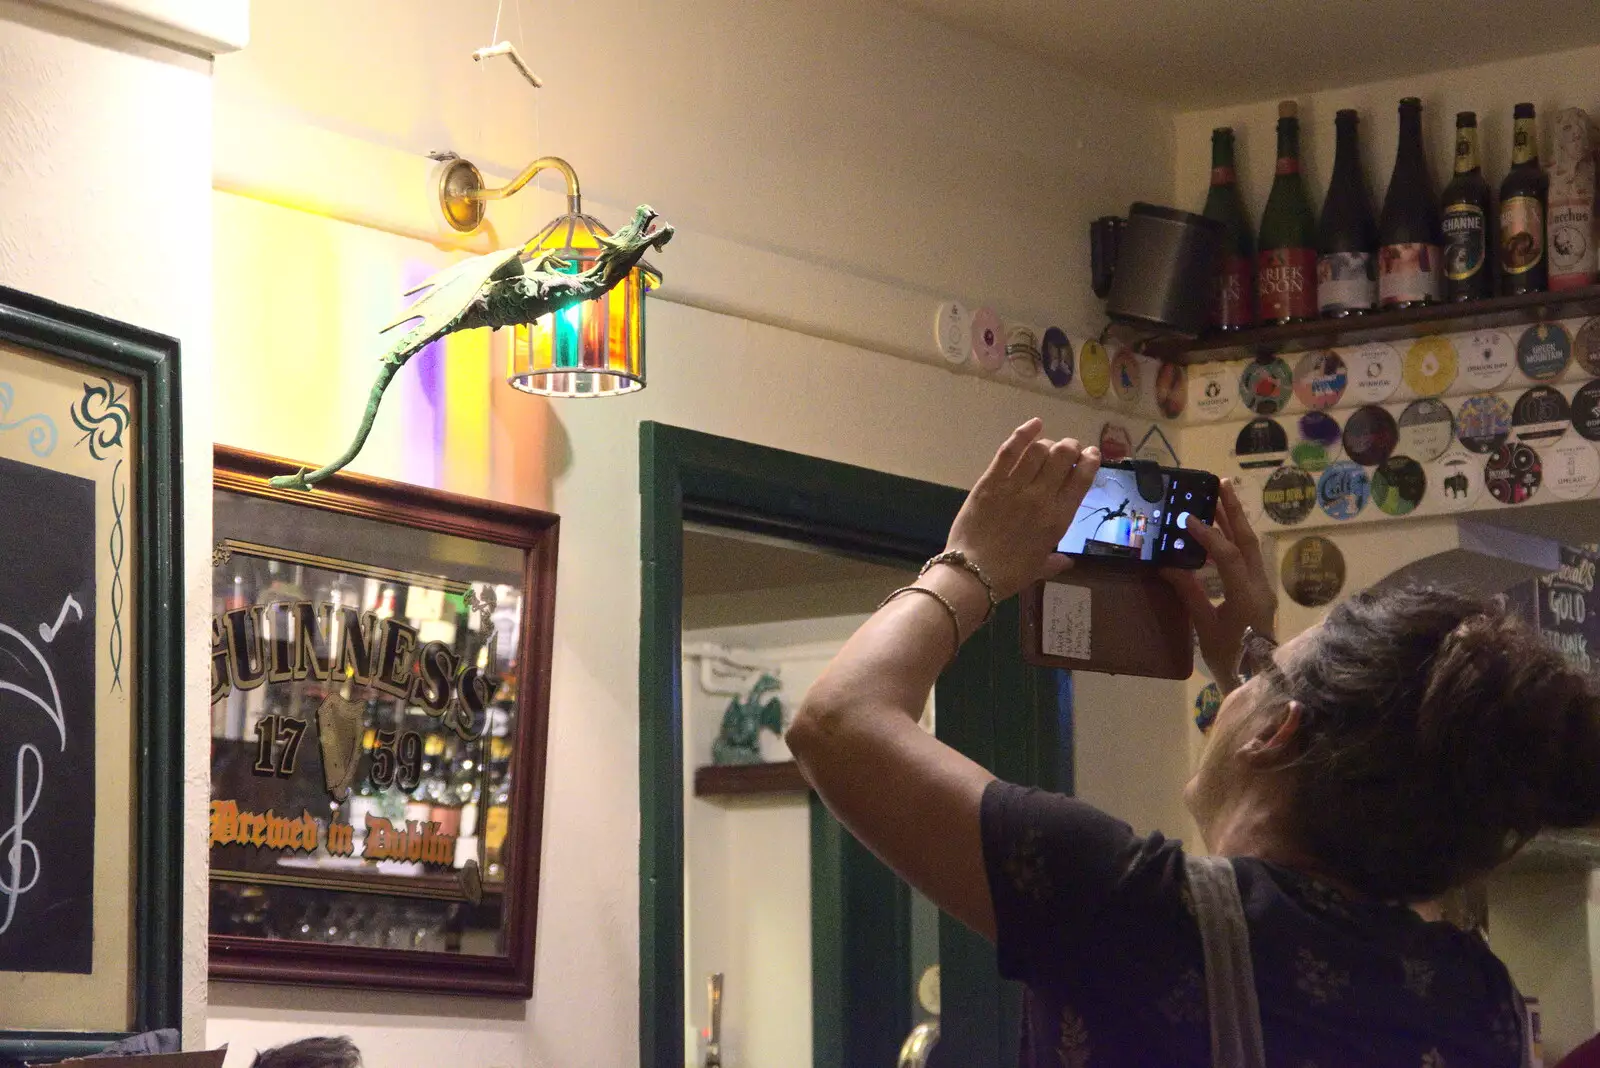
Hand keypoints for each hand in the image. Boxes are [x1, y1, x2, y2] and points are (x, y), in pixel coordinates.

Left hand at [944, 419, 1100, 601]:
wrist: (973, 574)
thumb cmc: (1009, 575)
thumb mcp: (1039, 568)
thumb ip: (1055, 562)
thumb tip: (1067, 561)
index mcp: (1058, 519)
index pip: (1082, 478)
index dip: (1090, 460)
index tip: (1091, 454)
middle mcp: (1041, 497)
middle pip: (1063, 456)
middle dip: (1070, 447)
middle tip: (1068, 449)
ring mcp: (1015, 487)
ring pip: (1039, 450)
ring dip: (1048, 442)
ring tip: (1048, 445)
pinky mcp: (990, 481)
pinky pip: (1010, 450)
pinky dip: (1024, 433)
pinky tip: (1034, 425)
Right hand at [1159, 479, 1276, 687]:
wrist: (1258, 679)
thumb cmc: (1230, 657)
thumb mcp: (1204, 626)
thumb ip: (1189, 592)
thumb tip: (1167, 565)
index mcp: (1246, 594)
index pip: (1227, 554)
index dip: (1207, 534)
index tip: (1186, 518)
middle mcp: (1259, 585)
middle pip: (1247, 540)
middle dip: (1233, 511)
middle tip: (1220, 485)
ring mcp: (1262, 587)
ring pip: (1250, 547)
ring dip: (1235, 523)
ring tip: (1219, 501)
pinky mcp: (1260, 592)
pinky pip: (1248, 558)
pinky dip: (1234, 541)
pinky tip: (1221, 535)